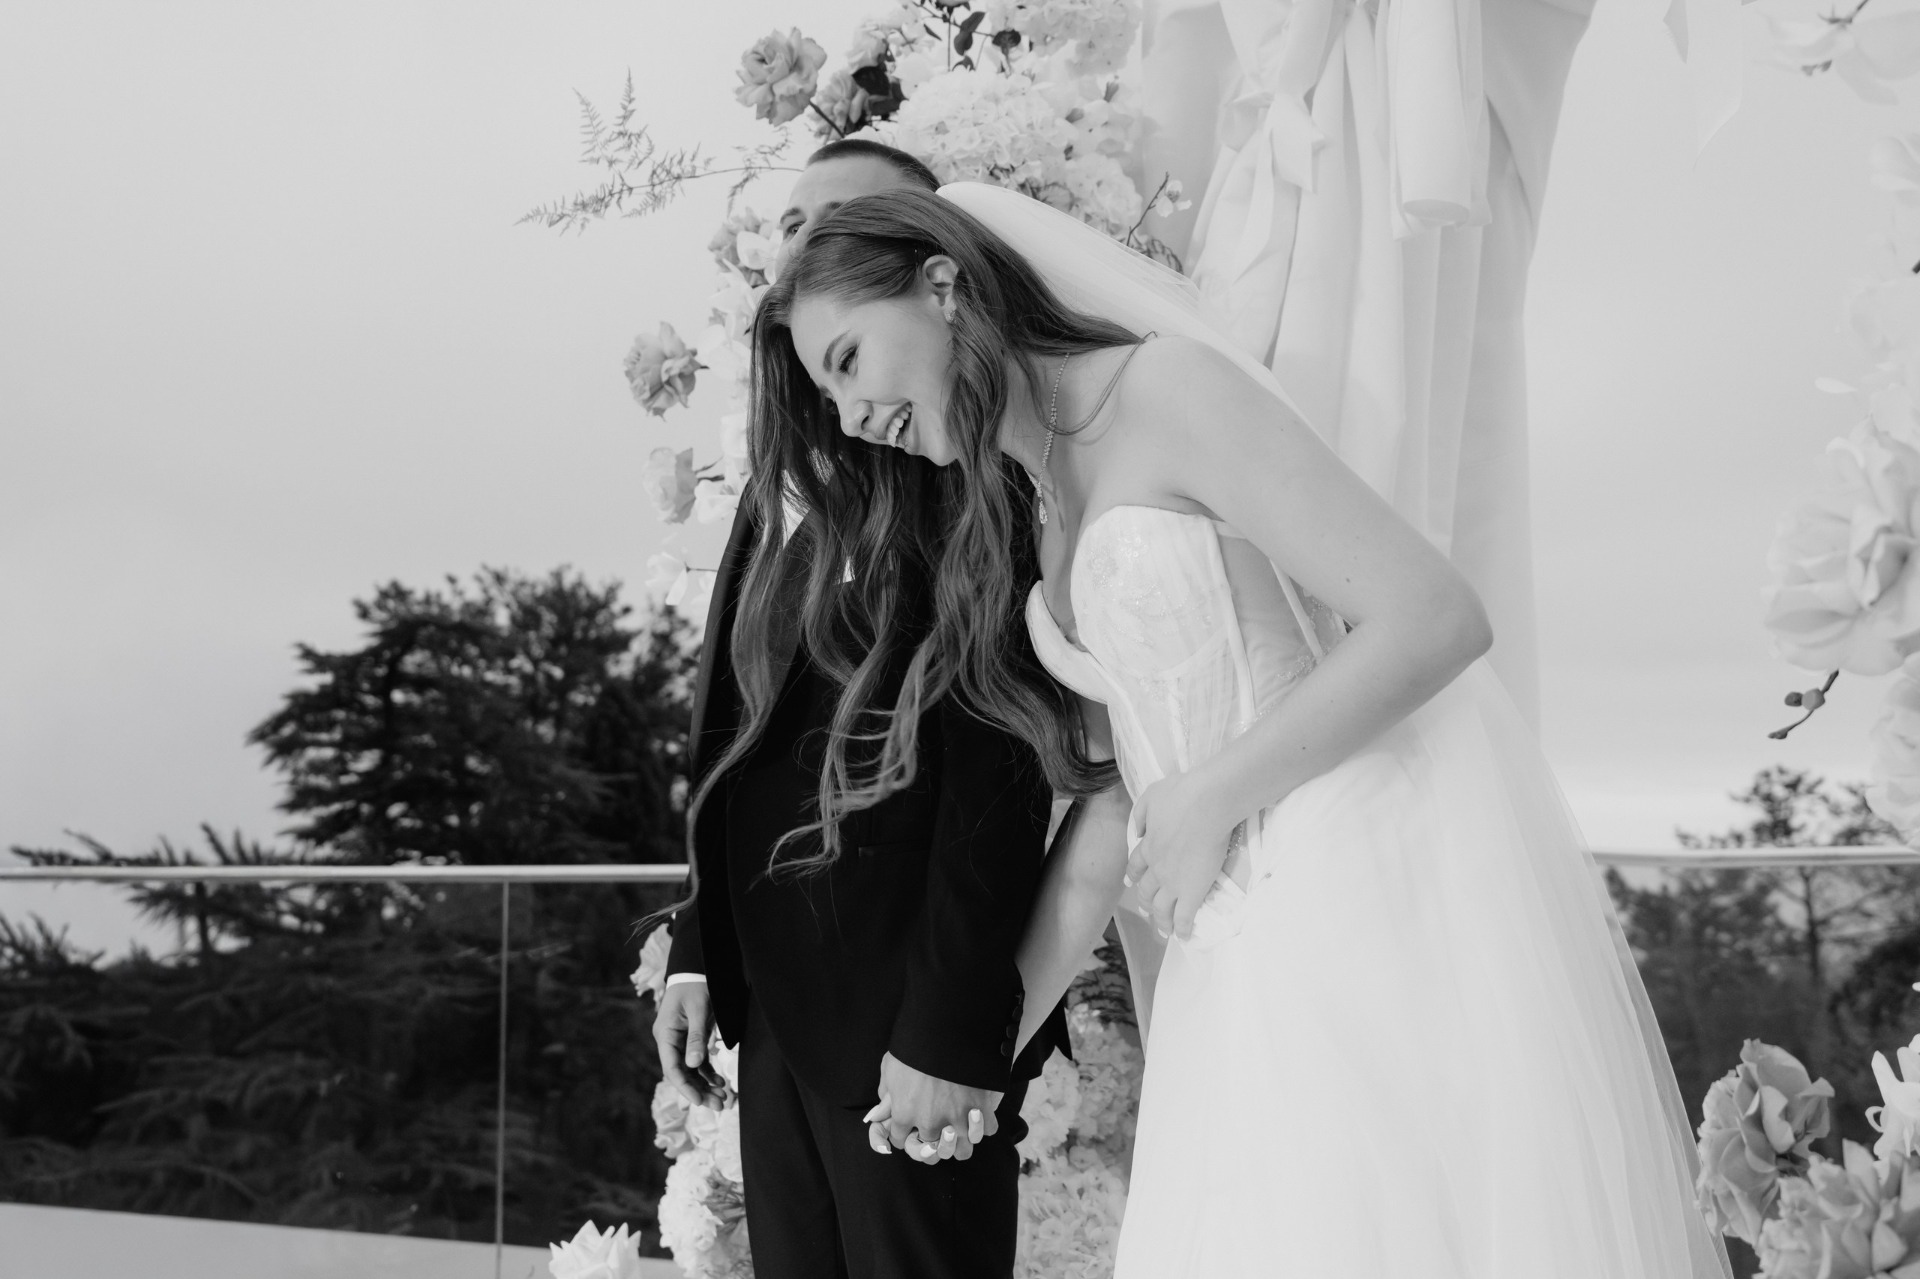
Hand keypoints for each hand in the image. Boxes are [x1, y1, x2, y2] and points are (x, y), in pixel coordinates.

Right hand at [653, 981, 726, 1108]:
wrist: (696, 969)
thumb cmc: (696, 985)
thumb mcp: (699, 1009)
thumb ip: (697, 1036)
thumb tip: (694, 1065)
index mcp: (665, 1034)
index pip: (672, 1068)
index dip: (685, 1087)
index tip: (699, 1101)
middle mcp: (669, 1041)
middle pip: (682, 1073)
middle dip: (699, 1090)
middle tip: (720, 1105)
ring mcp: (679, 1041)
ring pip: (690, 1070)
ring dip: (705, 1084)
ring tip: (723, 1098)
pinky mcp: (690, 1039)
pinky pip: (697, 1061)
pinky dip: (708, 1073)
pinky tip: (720, 1082)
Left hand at [863, 1053, 999, 1162]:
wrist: (946, 1030)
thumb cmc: (914, 1047)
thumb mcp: (890, 1067)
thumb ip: (887, 1091)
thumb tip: (885, 1106)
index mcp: (905, 1115)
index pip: (900, 1141)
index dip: (905, 1133)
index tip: (910, 1126)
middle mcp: (930, 1123)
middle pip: (932, 1151)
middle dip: (934, 1141)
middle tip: (938, 1127)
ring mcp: (958, 1119)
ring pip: (962, 1151)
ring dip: (961, 1141)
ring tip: (962, 1128)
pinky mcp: (981, 1109)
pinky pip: (987, 1129)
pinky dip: (984, 1123)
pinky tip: (979, 1112)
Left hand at [1124, 770, 1237, 940]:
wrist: (1207, 803)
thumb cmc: (1182, 794)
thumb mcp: (1151, 797)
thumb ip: (1141, 816)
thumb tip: (1138, 832)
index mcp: (1147, 845)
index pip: (1136, 866)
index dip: (1133, 875)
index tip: (1130, 882)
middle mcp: (1156, 868)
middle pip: (1147, 891)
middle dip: (1146, 902)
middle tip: (1146, 910)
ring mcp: (1174, 882)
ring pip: (1162, 908)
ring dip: (1161, 920)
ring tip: (1162, 930)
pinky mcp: (1193, 891)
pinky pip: (1185, 916)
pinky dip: (1182, 929)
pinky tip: (1183, 937)